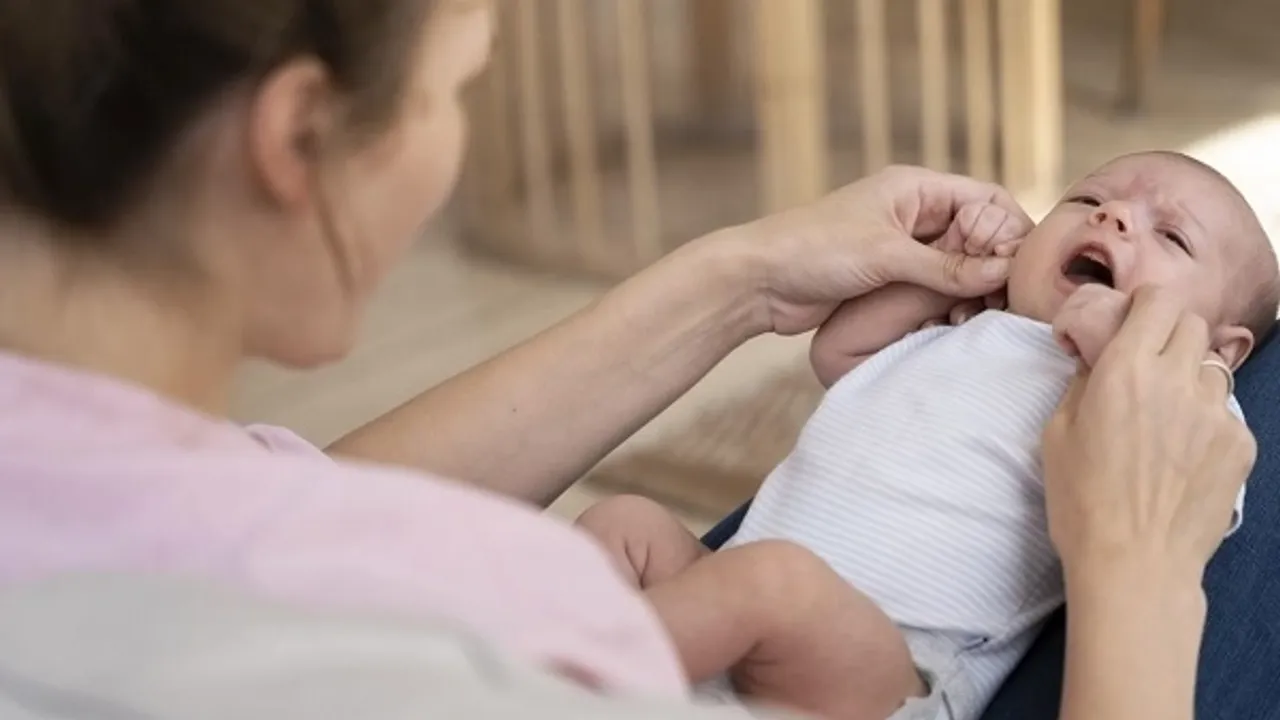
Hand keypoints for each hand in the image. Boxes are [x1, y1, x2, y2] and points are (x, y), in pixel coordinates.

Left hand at [738, 165, 1032, 334]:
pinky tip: (953, 322)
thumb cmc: (813, 250)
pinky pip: (935, 286)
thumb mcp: (884, 255)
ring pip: (960, 265)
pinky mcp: (890, 278)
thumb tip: (1004, 273)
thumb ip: (945, 266)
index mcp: (916, 189)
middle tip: (1001, 301)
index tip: (1016, 269)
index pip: (986, 199)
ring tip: (974, 316)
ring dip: (973, 289)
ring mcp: (903, 247)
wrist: (758, 282)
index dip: (1008, 231)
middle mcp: (914, 213)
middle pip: (979, 234)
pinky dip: (950, 301)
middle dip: (994, 266)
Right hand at [1043, 286, 1255, 580]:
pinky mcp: (1239, 445)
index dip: (1145, 304)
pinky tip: (1183, 454)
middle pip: (1192, 325)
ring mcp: (1215, 413)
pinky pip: (1226, 413)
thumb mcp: (1056, 434)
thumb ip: (1080, 383)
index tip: (1132, 319)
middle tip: (1148, 362)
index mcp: (1125, 370)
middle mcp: (1175, 381)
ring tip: (1167, 415)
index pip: (1156, 301)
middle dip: (1169, 334)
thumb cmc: (1081, 502)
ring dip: (1189, 378)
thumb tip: (1096, 358)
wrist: (1134, 564)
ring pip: (1212, 368)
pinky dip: (1205, 421)